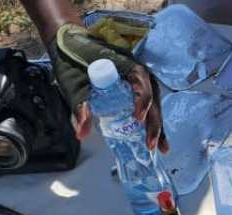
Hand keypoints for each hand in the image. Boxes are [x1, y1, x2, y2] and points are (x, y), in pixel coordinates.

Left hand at [49, 24, 167, 151]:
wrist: (71, 47)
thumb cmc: (74, 61)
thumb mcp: (75, 83)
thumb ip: (80, 105)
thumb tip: (82, 133)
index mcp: (128, 67)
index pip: (143, 85)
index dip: (143, 102)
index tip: (138, 118)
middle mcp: (139, 75)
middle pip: (153, 100)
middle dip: (154, 124)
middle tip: (150, 145)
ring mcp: (139, 84)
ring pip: (154, 106)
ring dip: (157, 127)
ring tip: (160, 148)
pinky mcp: (134, 92)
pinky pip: (147, 107)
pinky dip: (150, 124)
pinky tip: (153, 141)